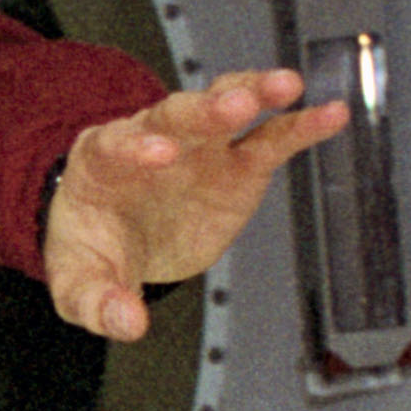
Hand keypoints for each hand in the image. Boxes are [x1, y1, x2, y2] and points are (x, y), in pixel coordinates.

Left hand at [42, 69, 349, 342]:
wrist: (121, 241)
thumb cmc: (93, 250)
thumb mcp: (80, 283)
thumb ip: (98, 301)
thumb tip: (129, 323)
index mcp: (103, 161)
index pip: (117, 144)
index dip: (138, 146)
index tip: (163, 155)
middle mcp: (152, 139)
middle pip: (175, 115)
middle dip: (204, 110)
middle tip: (233, 106)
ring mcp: (199, 147)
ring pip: (225, 107)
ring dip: (254, 93)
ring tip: (286, 87)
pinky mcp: (238, 164)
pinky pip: (271, 138)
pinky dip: (299, 126)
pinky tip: (330, 115)